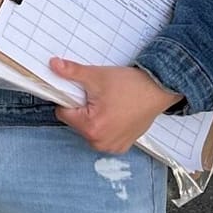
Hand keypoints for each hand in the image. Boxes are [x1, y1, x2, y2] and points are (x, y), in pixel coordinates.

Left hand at [48, 59, 180, 153]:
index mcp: (91, 128)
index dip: (70, 99)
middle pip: (76, 123)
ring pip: (89, 130)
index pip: (63, 113)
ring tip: (110, 105)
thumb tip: (53, 65)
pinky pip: (103, 137)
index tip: (84, 92)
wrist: (159, 90)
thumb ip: (72, 72)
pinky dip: (107, 126)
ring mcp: (112, 147)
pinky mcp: (121, 147)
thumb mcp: (97, 76)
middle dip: (83, 110)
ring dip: (94, 119)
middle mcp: (100, 143)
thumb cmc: (131, 86)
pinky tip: (117, 114)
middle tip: (100, 97)